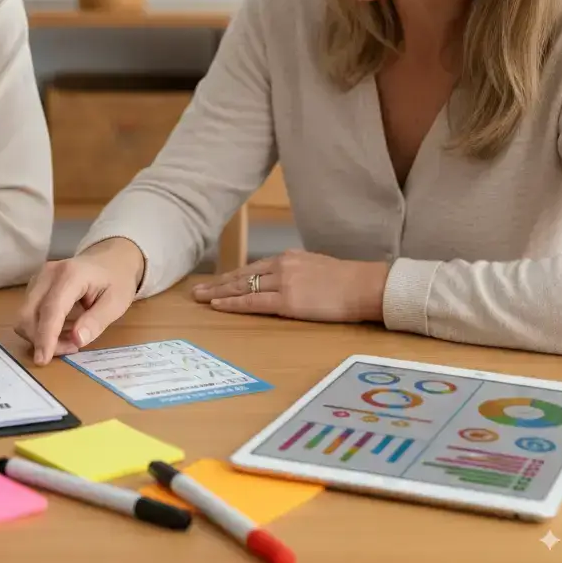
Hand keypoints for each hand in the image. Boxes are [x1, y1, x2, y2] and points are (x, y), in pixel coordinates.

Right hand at [15, 238, 143, 364]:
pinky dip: (40, 328)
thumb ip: (96, 321)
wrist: (110, 259)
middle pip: (28, 314)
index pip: (51, 309)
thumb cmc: (116, 280)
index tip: (43, 360)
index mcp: (71, 275)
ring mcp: (39, 277)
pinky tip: (61, 329)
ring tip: (69, 338)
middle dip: (42, 339)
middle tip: (71, 348)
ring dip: (41, 335)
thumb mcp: (116, 303)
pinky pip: (29, 312)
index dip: (45, 337)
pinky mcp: (35, 284)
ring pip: (25, 315)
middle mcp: (48, 273)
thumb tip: (77, 340)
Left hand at [193, 250, 389, 323]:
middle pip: (241, 275)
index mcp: (288, 257)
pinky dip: (233, 303)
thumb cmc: (348, 281)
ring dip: (218, 293)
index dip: (232, 276)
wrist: (365, 285)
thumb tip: (290, 283)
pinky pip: (253, 302)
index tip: (216, 281)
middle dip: (217, 283)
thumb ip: (298, 273)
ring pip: (242, 287)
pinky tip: (218, 305)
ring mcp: (283, 282)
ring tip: (199, 297)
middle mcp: (281, 265)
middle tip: (196, 289)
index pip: (253, 267)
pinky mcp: (288, 300)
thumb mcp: (317, 268)